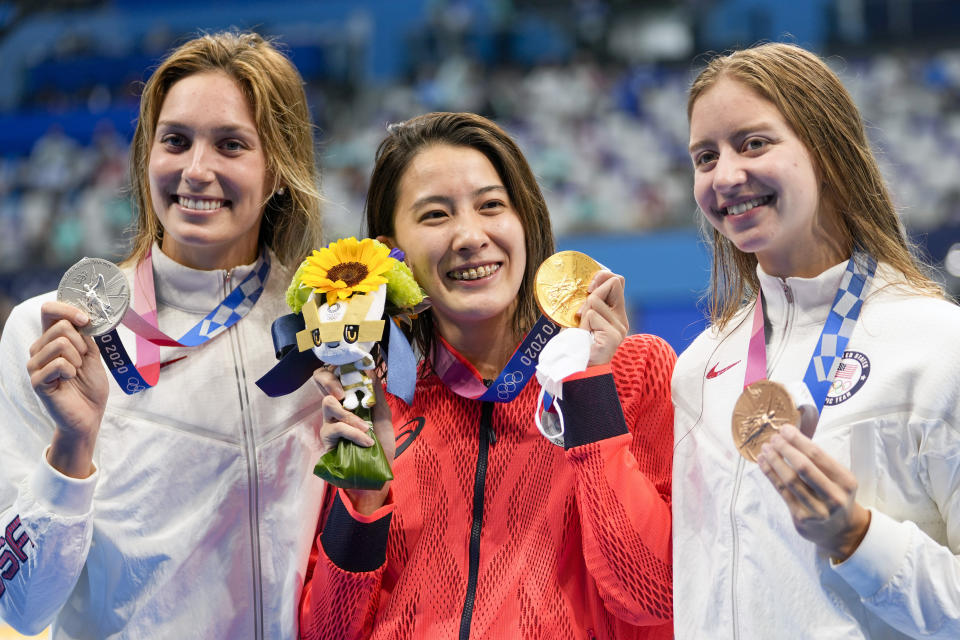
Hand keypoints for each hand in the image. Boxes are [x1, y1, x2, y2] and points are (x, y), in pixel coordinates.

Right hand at [27, 301, 108, 477]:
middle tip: (82, 361)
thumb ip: (85, 335)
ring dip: (77, 358)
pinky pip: (58, 364)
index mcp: (52, 340)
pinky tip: (69, 380)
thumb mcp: (92, 354)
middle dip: (81, 343)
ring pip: (60, 343)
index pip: (49, 311)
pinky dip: (71, 371)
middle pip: (60, 326)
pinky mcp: (37, 381)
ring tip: (75, 372)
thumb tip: (83, 316)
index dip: (67, 309)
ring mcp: (35, 365)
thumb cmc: (90, 385)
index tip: (85, 320)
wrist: (90, 414)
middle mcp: (39, 349)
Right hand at [313, 366, 394, 514]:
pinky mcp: (326, 441)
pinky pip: (336, 428)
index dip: (335, 366)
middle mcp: (335, 409)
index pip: (332, 375)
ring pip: (328, 404)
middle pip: (319, 380)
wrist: (377, 476)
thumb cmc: (380, 446)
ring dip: (350, 414)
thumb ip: (376, 396)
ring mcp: (328, 424)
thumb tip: (371, 372)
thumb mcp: (383, 417)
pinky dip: (354, 432)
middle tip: (344, 391)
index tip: (350, 367)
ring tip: (366, 428)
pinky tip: (367, 441)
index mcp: (348, 400)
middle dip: (331, 380)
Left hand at [578, 270, 628, 365]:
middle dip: (594, 289)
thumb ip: (589, 303)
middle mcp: (621, 319)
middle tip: (583, 307)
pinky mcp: (613, 335)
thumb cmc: (577, 343)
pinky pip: (591, 315)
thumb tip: (588, 285)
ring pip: (595, 300)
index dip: (603, 276)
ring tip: (583, 330)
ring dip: (583, 313)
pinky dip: (582, 324)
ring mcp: (619, 327)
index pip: (618, 281)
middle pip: (614, 283)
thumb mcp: (583, 318)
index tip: (589, 286)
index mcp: (616, 313)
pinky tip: (584, 337)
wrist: (578, 368)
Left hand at [756, 424, 870, 561]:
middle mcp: (834, 496)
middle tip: (774, 437)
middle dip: (785, 449)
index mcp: (845, 481)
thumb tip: (790, 436)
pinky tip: (763, 462)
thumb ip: (819, 461)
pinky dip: (770, 474)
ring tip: (765, 448)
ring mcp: (817, 509)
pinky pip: (782, 491)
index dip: (798, 440)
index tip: (785, 429)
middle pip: (803, 467)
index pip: (818, 455)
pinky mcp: (801, 517)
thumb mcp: (838, 478)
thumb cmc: (835, 495)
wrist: (840, 530)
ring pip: (790, 480)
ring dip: (775, 461)